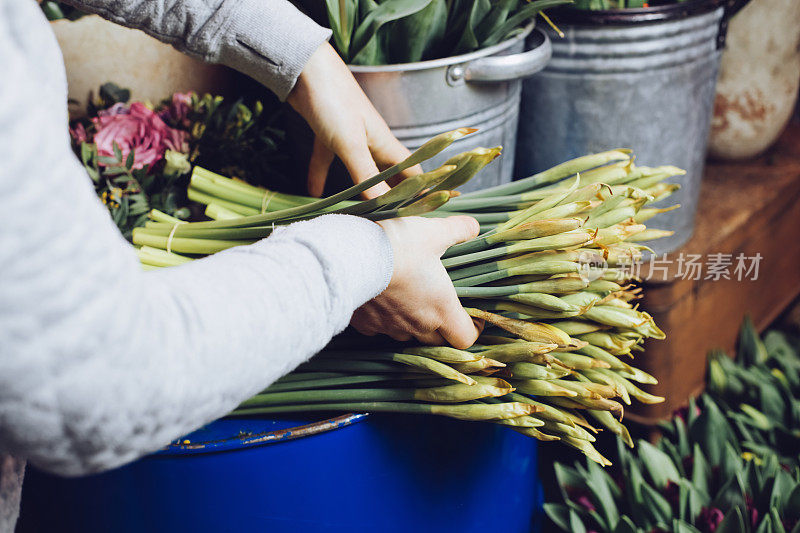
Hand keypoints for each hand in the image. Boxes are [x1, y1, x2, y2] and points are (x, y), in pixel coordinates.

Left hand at [287, 42, 418, 198]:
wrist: (305, 68)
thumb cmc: (334, 101)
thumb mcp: (352, 145)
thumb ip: (367, 176)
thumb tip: (386, 207)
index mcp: (385, 143)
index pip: (413, 171)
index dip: (421, 191)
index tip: (422, 212)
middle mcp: (372, 142)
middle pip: (388, 175)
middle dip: (392, 196)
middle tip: (391, 219)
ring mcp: (350, 138)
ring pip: (359, 170)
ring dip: (359, 190)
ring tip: (358, 213)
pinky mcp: (328, 134)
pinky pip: (329, 161)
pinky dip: (322, 177)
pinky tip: (314, 193)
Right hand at [351, 216, 482, 348]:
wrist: (349, 258)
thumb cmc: (398, 246)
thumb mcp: (433, 231)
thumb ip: (458, 229)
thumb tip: (473, 226)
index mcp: (441, 308)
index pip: (465, 337)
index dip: (472, 329)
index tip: (471, 317)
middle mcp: (418, 325)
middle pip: (438, 342)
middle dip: (442, 329)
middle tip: (440, 306)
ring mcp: (390, 328)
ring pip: (407, 336)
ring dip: (411, 324)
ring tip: (408, 300)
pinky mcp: (366, 325)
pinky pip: (379, 329)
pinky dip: (383, 319)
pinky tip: (380, 300)